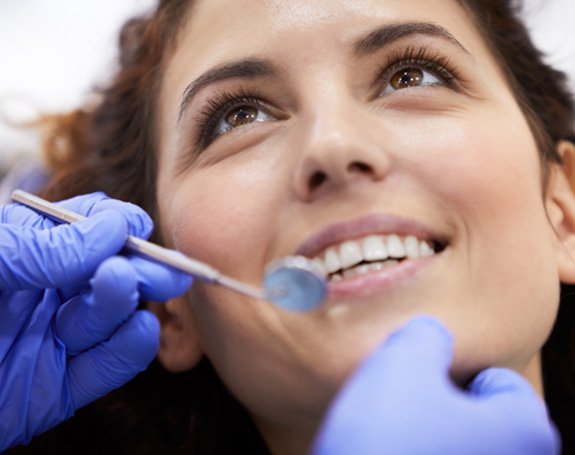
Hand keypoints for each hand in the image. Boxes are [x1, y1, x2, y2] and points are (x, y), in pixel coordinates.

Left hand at [0, 193, 191, 449]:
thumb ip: (40, 246)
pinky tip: (141, 330)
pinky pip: (102, 369)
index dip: (114, 224)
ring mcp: (50, 342)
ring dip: (126, 303)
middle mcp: (43, 295)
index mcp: (23, 255)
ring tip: (127, 285)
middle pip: (107, 275)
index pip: (83, 230)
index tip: (134, 224)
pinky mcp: (54, 390)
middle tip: (166, 266)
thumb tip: (112, 228)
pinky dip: (127, 351)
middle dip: (139, 267)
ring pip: (107, 319)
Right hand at [313, 317, 559, 454]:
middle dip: (442, 406)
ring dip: (428, 439)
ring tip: (388, 438)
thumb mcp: (401, 364)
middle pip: (483, 420)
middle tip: (402, 406)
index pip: (502, 383)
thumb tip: (431, 335)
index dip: (455, 371)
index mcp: (524, 432)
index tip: (421, 379)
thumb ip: (425, 336)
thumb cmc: (387, 445)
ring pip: (459, 450)